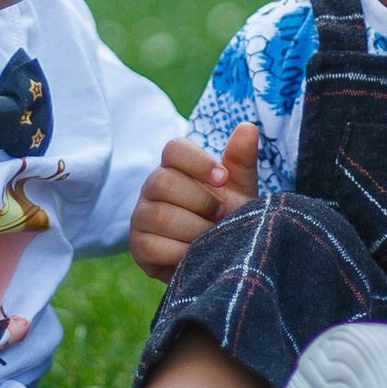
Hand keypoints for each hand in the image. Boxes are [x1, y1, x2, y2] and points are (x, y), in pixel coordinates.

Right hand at [128, 125, 260, 280]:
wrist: (222, 260)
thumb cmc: (229, 219)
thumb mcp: (240, 190)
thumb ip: (242, 161)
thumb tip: (248, 127)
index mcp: (176, 167)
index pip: (173, 149)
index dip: (198, 161)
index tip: (222, 178)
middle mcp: (152, 187)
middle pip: (164, 181)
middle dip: (201, 201)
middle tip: (221, 215)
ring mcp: (141, 216)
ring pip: (161, 215)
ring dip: (195, 229)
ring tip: (212, 236)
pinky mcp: (138, 247)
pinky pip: (154, 246)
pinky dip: (182, 253)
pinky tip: (196, 255)